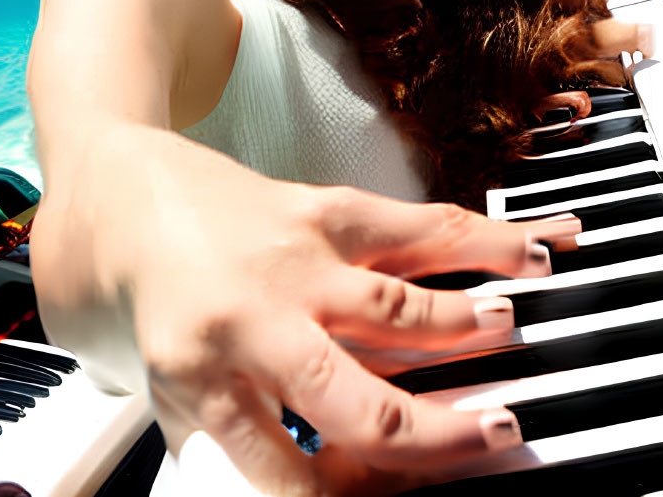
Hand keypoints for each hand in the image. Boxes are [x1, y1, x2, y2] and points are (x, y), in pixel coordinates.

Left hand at [60, 138, 580, 495]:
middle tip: (499, 439)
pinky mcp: (323, 210)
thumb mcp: (171, 393)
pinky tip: (535, 252)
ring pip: (396, 307)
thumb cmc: (159, 305)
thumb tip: (337, 489)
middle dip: (432, 433)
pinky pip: (413, 230)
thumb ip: (237, 447)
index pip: (288, 473)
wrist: (127, 195)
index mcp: (204, 383)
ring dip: (469, 328)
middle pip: (354, 400)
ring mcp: (294, 263)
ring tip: (524, 340)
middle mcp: (255, 325)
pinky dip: (480, 242)